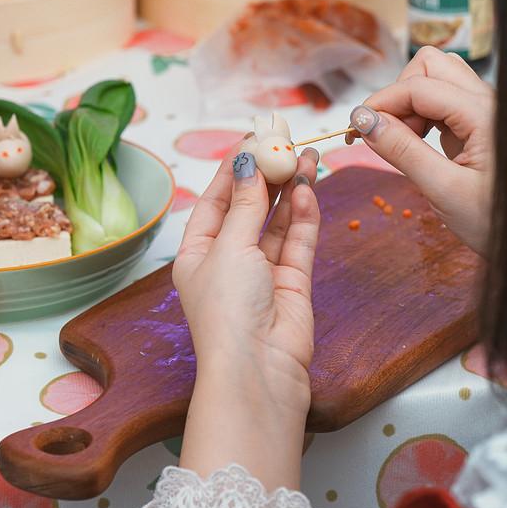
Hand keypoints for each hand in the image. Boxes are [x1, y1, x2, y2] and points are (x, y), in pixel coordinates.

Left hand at [172, 146, 321, 489]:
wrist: (258, 370)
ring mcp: (262, 272)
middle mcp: (228, 260)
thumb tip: (249, 163)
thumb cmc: (227, 311)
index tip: (254, 137)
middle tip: (286, 140)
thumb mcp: (228, 247)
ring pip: (278, 221)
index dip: (235, 168)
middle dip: (268, 174)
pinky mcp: (292, 283)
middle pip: (250, 206)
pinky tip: (308, 188)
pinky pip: (298, 241)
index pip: (216, 199)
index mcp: (198, 253)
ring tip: (307, 156)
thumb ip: (245, 204)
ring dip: (292, 190)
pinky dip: (304, 215)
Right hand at [348, 46, 494, 253]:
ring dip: (409, 104)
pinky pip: (443, 103)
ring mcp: (484, 112)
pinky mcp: (478, 125)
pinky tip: (416, 145)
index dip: (381, 103)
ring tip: (401, 142)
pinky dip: (421, 116)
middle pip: (430, 67)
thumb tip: (364, 122)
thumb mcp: (444, 190)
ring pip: (436, 80)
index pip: (419, 86)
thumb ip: (403, 151)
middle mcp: (487, 103)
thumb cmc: (498, 223)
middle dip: (398, 95)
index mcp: (485, 115)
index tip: (354, 128)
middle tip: (384, 135)